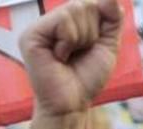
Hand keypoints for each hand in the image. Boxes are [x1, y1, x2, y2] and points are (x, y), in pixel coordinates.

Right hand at [19, 0, 123, 116]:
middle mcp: (50, 22)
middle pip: (84, 3)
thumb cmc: (85, 78)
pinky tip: (59, 56)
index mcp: (65, 22)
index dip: (99, 25)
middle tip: (77, 54)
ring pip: (75, 9)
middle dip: (91, 32)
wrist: (72, 103)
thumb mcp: (108, 43)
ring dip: (81, 38)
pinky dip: (69, 40)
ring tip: (68, 56)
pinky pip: (63, 20)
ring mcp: (38, 28)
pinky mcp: (30, 36)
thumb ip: (112, 17)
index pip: (92, 3)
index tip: (88, 48)